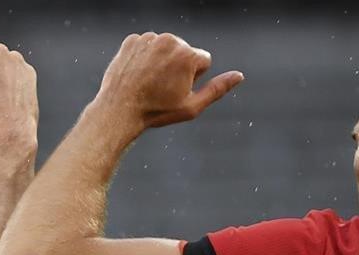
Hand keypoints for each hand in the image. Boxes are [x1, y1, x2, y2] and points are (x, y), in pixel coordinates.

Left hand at [93, 32, 242, 131]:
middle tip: (161, 88)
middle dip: (178, 68)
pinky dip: (144, 59)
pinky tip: (137, 74)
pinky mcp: (132, 40)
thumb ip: (217, 89)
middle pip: (185, 52)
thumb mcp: (192, 106)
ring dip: (161, 62)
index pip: (204, 61)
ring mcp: (149, 38)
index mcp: (188, 55)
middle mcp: (170, 40)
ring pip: (165, 49)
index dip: (193, 79)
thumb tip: (239, 76)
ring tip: (148, 82)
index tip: (177, 90)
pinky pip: (146, 47)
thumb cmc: (157, 112)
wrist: (119, 110)